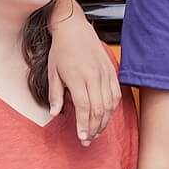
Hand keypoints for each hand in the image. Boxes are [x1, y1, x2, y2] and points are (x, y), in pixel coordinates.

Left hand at [47, 27, 121, 145]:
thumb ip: (55, 95)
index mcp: (77, 77)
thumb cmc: (61, 50)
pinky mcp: (112, 71)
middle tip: (88, 140)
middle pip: (98, 109)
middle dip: (94, 128)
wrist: (74, 28)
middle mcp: (94, 77)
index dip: (83, 126)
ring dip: (104, 121)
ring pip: (109, 104)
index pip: (83, 108)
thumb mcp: (52, 72)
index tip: (82, 138)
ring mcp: (105, 74)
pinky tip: (106, 116)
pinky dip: (112, 108)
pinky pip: (116, 94)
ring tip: (97, 131)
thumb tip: (55, 114)